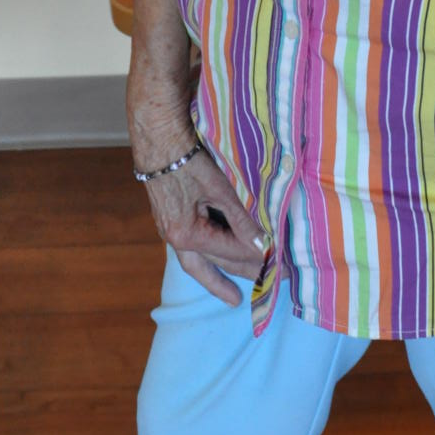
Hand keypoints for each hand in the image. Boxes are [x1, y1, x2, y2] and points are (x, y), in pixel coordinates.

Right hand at [139, 140, 270, 306]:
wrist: (158, 139)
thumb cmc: (188, 160)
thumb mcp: (219, 188)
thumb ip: (240, 218)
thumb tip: (262, 243)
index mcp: (187, 234)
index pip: (229, 251)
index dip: (254, 257)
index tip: (276, 264)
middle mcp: (175, 239)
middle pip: (212, 264)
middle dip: (239, 274)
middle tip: (264, 286)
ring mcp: (170, 231)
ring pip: (196, 264)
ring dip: (216, 278)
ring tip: (233, 295)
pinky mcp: (170, 221)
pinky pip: (190, 249)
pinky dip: (205, 259)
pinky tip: (215, 262)